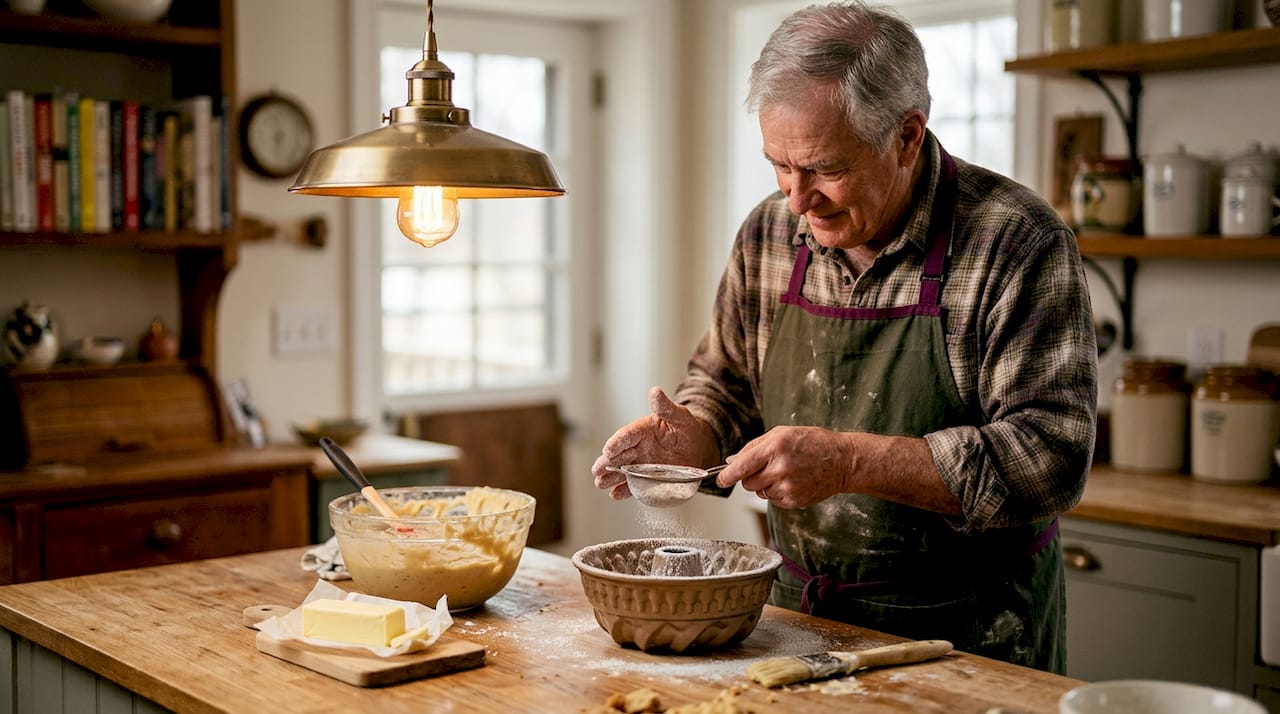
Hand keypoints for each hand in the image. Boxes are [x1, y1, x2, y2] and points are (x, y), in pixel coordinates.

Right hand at [592, 387, 717, 499]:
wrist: (697, 448)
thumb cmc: (687, 429)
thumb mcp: (680, 416)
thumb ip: (666, 407)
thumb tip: (655, 392)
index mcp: (642, 430)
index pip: (626, 435)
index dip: (617, 442)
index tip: (608, 449)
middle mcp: (637, 447)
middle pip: (619, 455)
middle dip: (606, 463)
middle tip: (597, 470)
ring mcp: (641, 464)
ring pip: (622, 471)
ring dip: (610, 477)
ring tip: (601, 483)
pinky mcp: (646, 478)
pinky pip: (633, 485)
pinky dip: (624, 490)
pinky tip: (615, 494)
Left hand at [716, 426, 853, 508]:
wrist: (841, 460)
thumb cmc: (811, 443)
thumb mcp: (781, 434)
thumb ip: (754, 447)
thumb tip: (731, 463)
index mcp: (775, 447)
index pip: (742, 467)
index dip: (727, 477)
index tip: (720, 481)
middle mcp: (780, 468)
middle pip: (747, 483)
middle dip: (750, 478)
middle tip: (766, 468)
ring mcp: (788, 487)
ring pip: (760, 493)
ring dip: (766, 485)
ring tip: (786, 472)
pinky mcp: (794, 500)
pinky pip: (773, 500)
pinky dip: (777, 493)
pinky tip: (793, 481)